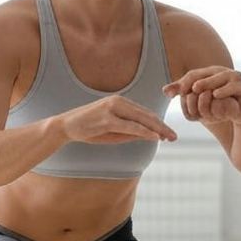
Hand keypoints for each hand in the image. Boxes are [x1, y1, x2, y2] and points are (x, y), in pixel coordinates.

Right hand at [59, 95, 176, 143]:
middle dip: (163, 127)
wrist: (65, 126)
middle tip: (175, 137)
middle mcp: (118, 102)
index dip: (159, 124)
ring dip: (157, 129)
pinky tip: (154, 137)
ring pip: (141, 120)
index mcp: (121, 103)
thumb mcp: (114, 132)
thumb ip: (131, 132)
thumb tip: (151, 136)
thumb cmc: (90, 129)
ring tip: (169, 137)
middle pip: (147, 115)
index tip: (169, 134)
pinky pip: (130, 126)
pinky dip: (144, 131)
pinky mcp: (106, 118)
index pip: (145, 114)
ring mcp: (112, 109)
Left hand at [163, 66, 240, 125]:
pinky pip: (234, 86)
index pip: (195, 74)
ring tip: (197, 89)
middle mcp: (224, 73)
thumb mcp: (199, 103)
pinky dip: (225, 89)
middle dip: (195, 81)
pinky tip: (216, 94)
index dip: (184, 82)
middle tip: (185, 90)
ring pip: (221, 76)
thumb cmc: (219, 108)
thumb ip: (185, 95)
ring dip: (208, 82)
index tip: (176, 92)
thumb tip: (165, 91)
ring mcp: (236, 79)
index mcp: (212, 74)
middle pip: (207, 73)